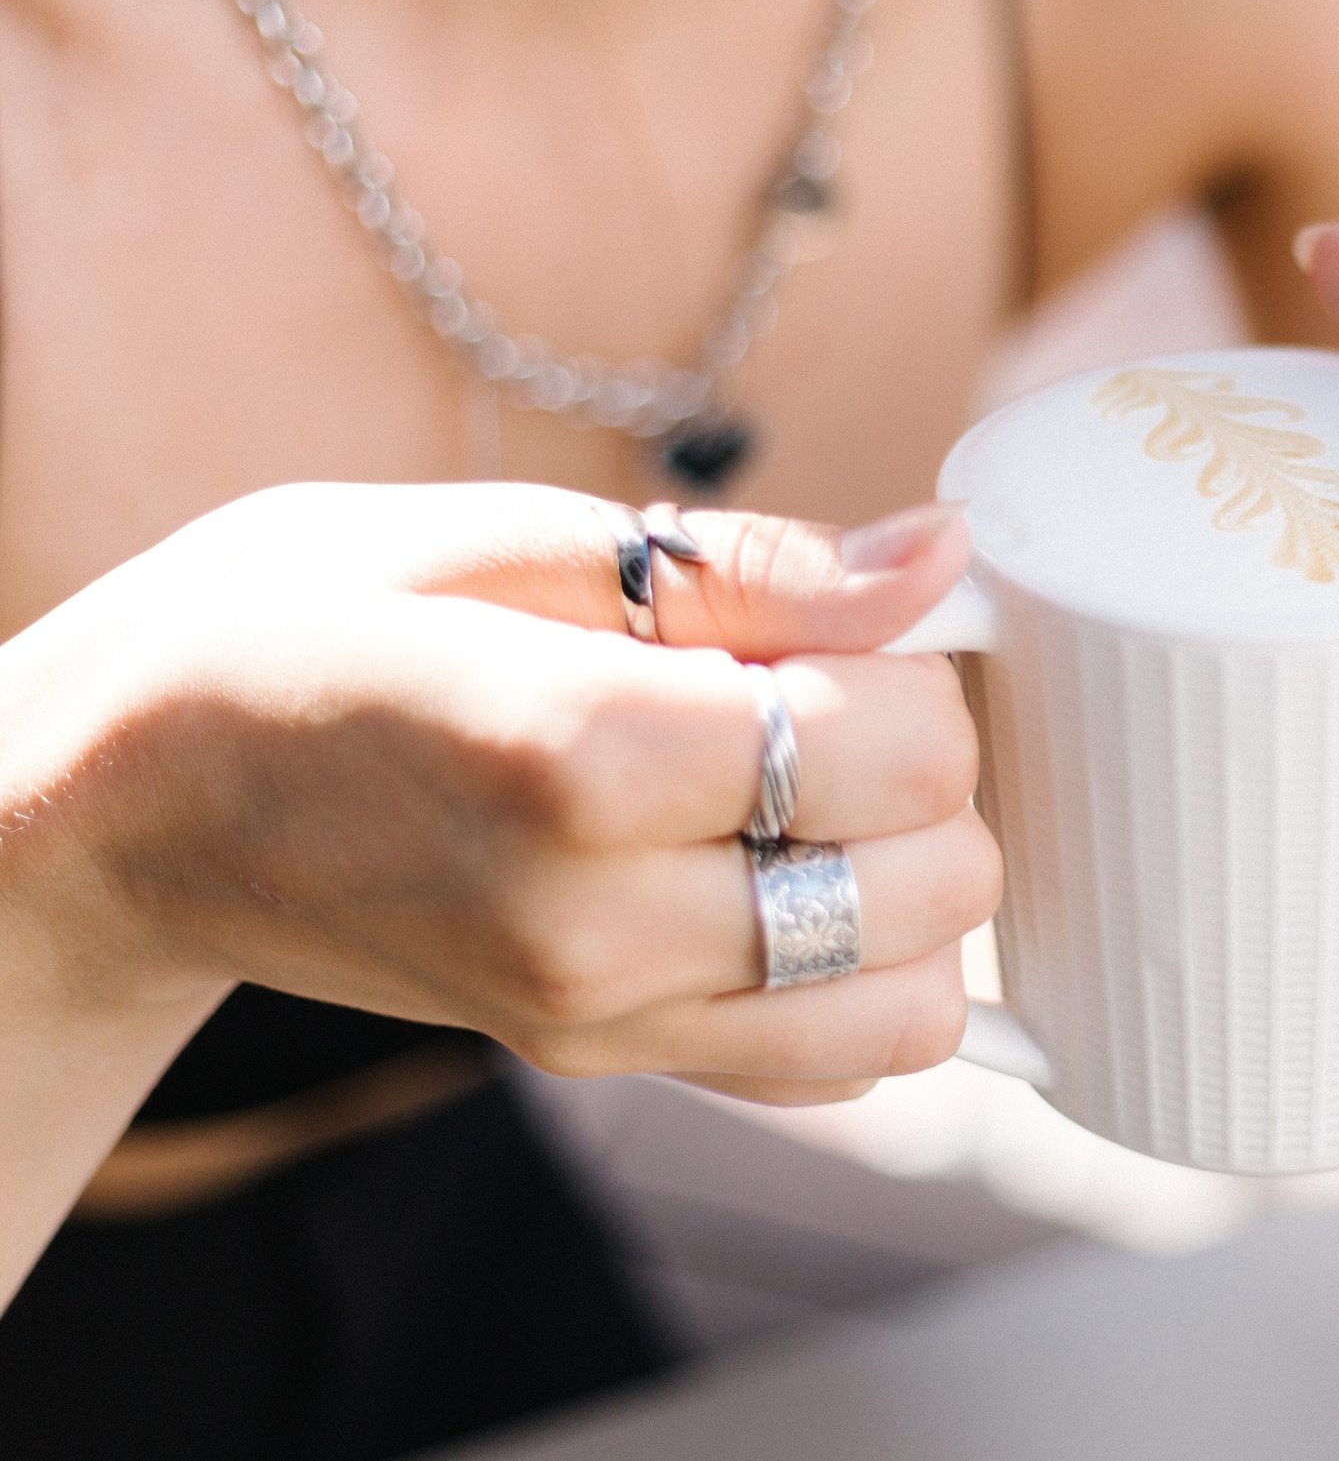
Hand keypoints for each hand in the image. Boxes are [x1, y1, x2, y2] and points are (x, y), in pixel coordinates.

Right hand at [13, 483, 997, 1107]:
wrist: (129, 803)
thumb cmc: (298, 629)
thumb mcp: (505, 537)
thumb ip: (753, 569)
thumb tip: (941, 560)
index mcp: (576, 756)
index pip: (898, 751)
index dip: (917, 671)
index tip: (843, 634)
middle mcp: (598, 925)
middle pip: (935, 887)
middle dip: (930, 782)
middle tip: (831, 708)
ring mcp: (598, 1021)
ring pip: (909, 1015)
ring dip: (915, 896)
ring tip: (817, 802)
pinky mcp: (598, 1065)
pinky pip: (829, 1069)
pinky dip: (858, 980)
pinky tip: (786, 881)